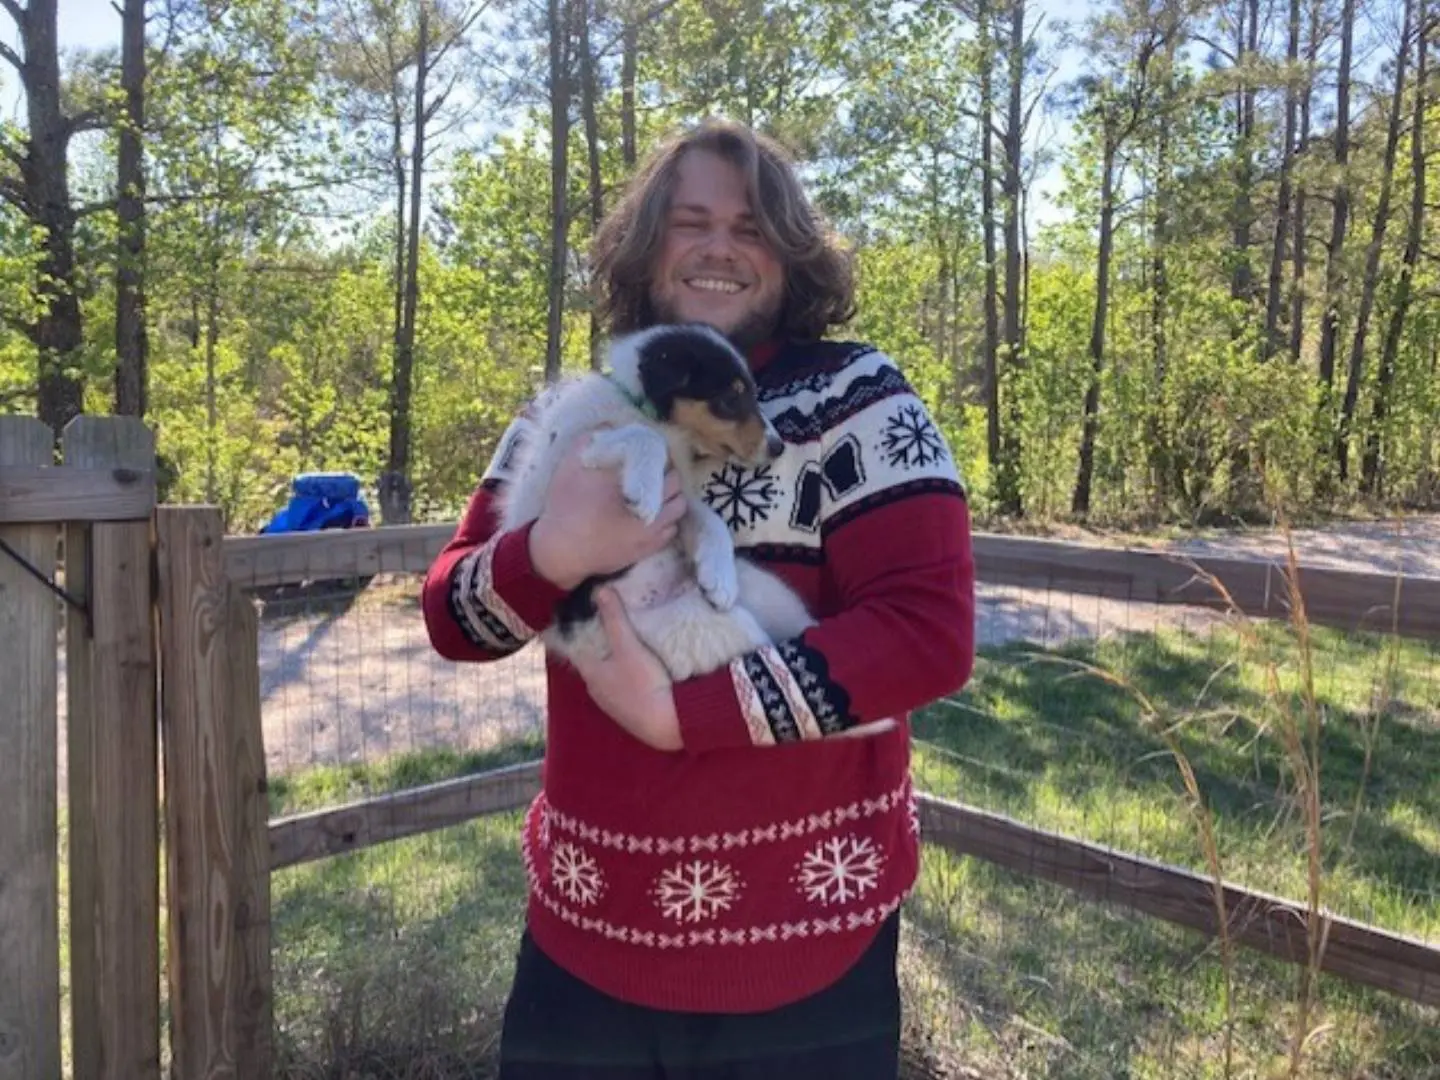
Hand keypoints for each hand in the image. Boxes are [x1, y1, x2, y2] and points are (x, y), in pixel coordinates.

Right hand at [529, 436, 686, 589]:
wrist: (561, 552)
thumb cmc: (566, 507)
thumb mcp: (571, 466)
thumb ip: (589, 441)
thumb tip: (609, 427)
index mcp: (636, 486)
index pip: (662, 463)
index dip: (658, 454)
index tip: (650, 451)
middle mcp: (652, 510)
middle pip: (676, 485)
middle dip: (667, 474)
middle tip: (653, 470)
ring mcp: (653, 533)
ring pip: (679, 508)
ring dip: (671, 496)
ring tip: (655, 491)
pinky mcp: (647, 550)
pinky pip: (671, 530)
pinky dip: (667, 518)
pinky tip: (651, 513)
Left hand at [571, 588, 682, 751]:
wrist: (666, 725)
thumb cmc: (643, 684)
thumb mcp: (629, 647)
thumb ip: (614, 619)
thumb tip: (600, 590)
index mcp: (591, 674)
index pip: (577, 649)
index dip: (580, 633)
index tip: (585, 617)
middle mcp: (596, 690)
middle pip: (593, 663)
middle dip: (600, 647)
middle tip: (610, 626)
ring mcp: (612, 704)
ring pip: (608, 677)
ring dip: (614, 664)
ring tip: (627, 645)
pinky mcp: (629, 712)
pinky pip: (622, 689)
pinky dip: (626, 678)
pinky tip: (639, 671)